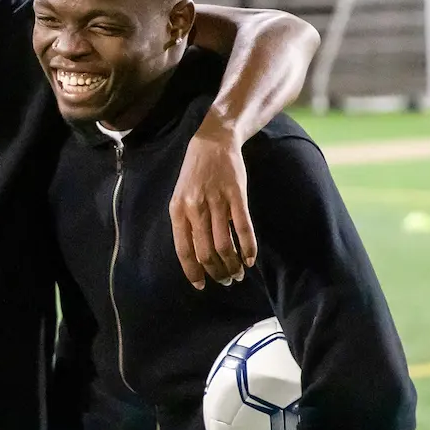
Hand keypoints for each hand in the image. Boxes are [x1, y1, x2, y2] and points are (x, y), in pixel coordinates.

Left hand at [169, 122, 257, 288]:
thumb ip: (186, 224)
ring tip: (238, 272)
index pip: (184, 251)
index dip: (193, 272)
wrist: (212, 143)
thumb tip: (195, 256)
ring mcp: (216, 202)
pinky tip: (251, 259)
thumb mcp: (181, 198)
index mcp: (178, 211)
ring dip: (233, 265)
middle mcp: (195, 208)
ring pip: (225, 245)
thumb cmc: (195, 175)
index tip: (201, 286)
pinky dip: (248, 248)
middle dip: (217, 272)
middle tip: (226, 280)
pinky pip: (243, 229)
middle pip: (206, 253)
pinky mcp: (237, 196)